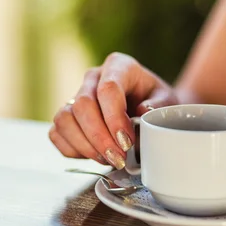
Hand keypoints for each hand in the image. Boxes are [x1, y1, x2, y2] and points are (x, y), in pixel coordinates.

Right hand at [49, 52, 178, 167]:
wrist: (146, 109)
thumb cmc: (157, 104)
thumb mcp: (168, 102)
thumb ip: (159, 106)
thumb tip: (142, 111)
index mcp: (118, 66)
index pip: (108, 89)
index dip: (114, 119)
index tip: (126, 142)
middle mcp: (93, 77)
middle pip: (82, 105)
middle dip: (99, 137)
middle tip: (118, 158)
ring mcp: (76, 95)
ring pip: (65, 119)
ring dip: (85, 146)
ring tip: (107, 159)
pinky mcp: (66, 116)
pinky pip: (57, 133)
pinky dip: (73, 149)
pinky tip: (93, 155)